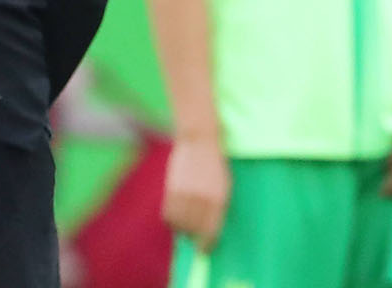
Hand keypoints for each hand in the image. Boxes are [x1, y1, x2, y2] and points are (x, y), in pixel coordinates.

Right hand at [161, 136, 229, 252]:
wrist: (199, 140)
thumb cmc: (215, 165)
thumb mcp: (223, 187)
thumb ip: (217, 206)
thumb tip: (208, 226)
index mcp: (219, 200)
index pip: (210, 231)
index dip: (206, 244)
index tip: (204, 249)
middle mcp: (202, 199)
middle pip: (193, 229)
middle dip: (193, 238)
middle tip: (192, 240)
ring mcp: (185, 193)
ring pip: (178, 223)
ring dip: (180, 229)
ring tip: (183, 228)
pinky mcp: (172, 188)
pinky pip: (168, 213)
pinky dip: (171, 219)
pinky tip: (175, 218)